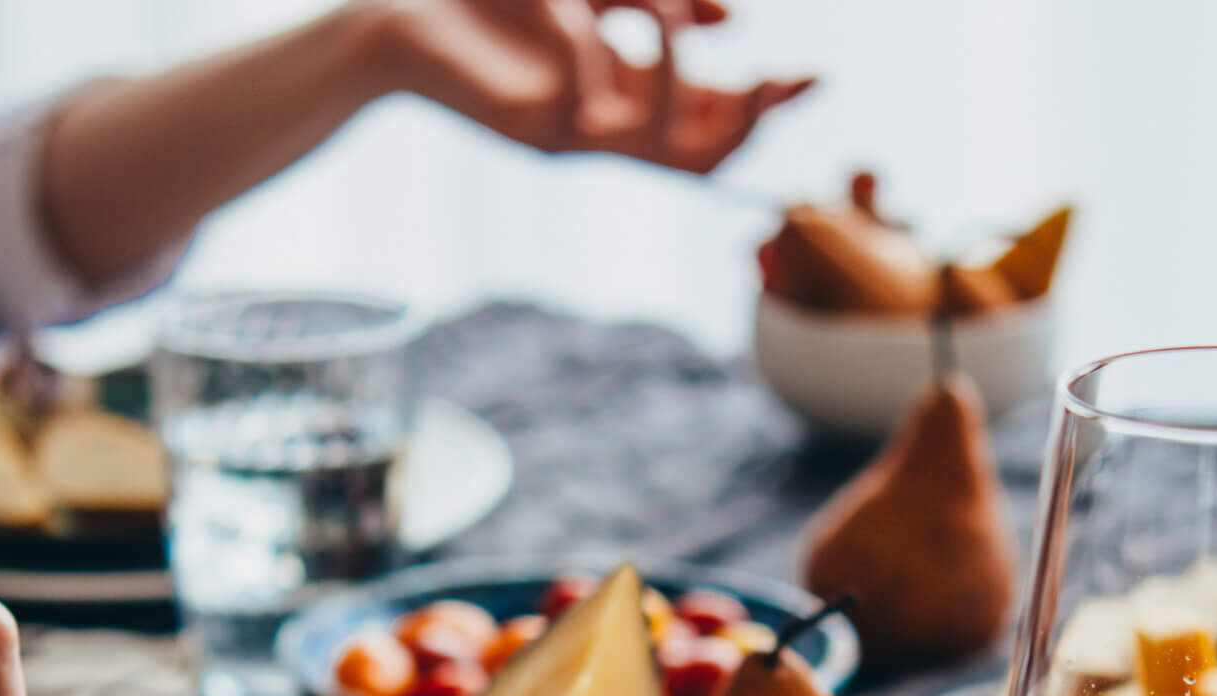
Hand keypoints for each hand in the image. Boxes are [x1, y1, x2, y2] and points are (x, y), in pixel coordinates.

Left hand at [374, 0, 812, 173]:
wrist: (403, 17)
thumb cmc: (502, 6)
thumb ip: (665, 3)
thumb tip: (730, 19)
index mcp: (628, 100)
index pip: (714, 121)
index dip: (766, 105)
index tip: (812, 76)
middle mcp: (607, 131)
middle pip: (699, 159)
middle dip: (744, 120)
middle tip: (767, 77)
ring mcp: (571, 139)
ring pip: (653, 145)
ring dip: (675, 75)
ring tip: (667, 7)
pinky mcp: (529, 132)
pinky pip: (583, 103)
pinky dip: (589, 49)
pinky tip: (573, 9)